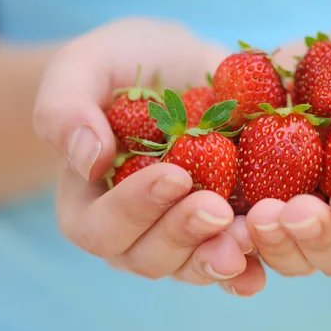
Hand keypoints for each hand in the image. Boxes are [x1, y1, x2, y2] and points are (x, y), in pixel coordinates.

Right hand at [33, 18, 264, 296]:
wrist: (180, 67)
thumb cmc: (124, 65)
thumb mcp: (85, 68)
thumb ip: (65, 109)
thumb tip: (89, 161)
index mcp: (89, 202)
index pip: (100, 227)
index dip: (135, 208)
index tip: (175, 174)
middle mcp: (133, 230)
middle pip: (149, 256)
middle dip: (184, 234)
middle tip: (218, 209)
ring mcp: (179, 234)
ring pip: (192, 265)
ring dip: (219, 255)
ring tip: (249, 234)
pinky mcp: (219, 227)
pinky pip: (231, 258)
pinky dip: (248, 265)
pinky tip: (265, 262)